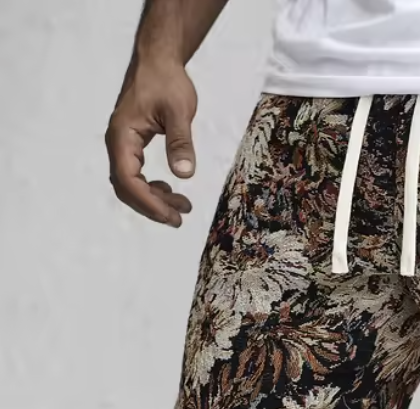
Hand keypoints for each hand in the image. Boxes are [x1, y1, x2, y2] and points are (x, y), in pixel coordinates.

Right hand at [106, 61, 197, 225]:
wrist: (158, 60)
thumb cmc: (166, 81)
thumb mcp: (178, 112)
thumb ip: (180, 143)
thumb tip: (185, 175)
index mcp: (122, 137)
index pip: (129, 181)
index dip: (149, 203)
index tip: (172, 216)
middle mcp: (117, 143)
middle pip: (127, 188)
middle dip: (152, 206)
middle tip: (179, 218)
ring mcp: (123, 144)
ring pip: (131, 184)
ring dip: (154, 199)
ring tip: (182, 206)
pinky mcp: (131, 144)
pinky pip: (136, 174)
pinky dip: (152, 187)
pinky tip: (169, 189)